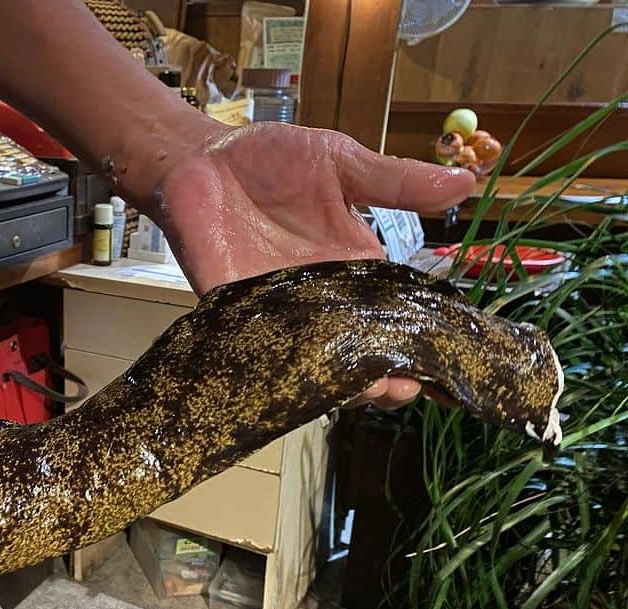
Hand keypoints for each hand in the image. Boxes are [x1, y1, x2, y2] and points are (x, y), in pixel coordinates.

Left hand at [151, 122, 475, 409]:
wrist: (200, 158)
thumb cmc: (271, 159)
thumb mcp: (341, 164)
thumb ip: (395, 182)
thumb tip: (468, 184)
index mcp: (352, 267)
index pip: (392, 314)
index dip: (416, 340)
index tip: (441, 361)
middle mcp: (318, 300)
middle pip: (356, 352)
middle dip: (381, 376)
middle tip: (403, 388)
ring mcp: (276, 311)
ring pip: (312, 362)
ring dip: (337, 382)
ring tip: (364, 391)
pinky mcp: (233, 312)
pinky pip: (259, 349)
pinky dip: (280, 366)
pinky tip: (302, 379)